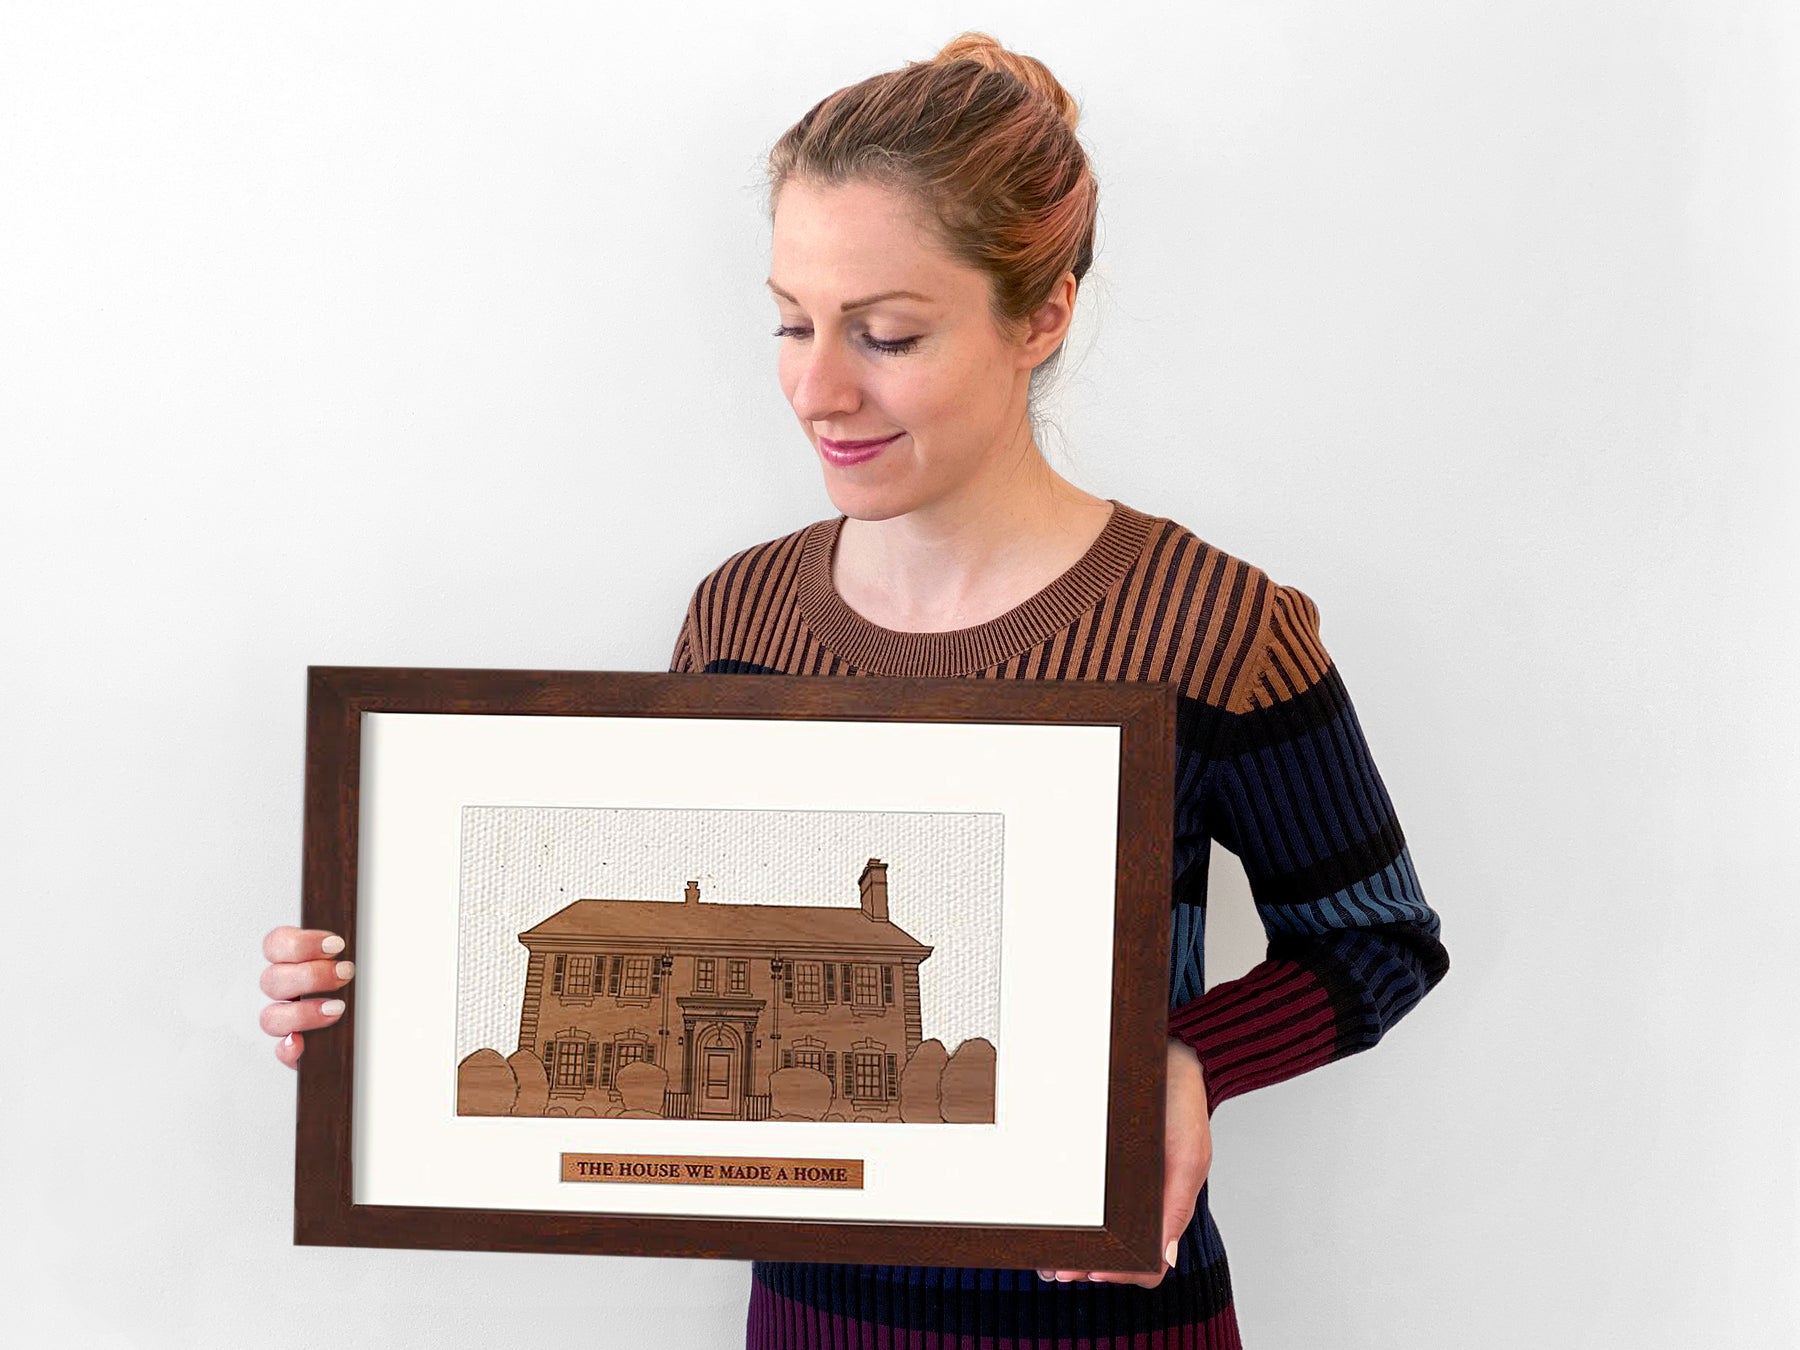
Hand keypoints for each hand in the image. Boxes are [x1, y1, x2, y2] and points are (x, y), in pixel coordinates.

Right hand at [260, 926, 355, 1067]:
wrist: (372, 1029)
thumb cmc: (362, 988)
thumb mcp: (359, 964)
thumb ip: (350, 955)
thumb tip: (360, 949)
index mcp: (294, 964)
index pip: (276, 944)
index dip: (301, 944)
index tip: (336, 945)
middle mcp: (285, 991)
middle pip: (272, 980)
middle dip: (310, 976)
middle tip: (344, 973)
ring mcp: (286, 1022)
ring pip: (270, 1017)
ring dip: (302, 1012)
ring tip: (337, 1008)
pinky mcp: (293, 1051)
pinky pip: (280, 1051)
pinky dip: (288, 1048)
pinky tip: (301, 1044)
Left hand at [1039, 1037, 1211, 1288]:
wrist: (1170, 1057)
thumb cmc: (1182, 1106)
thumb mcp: (1188, 1154)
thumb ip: (1178, 1204)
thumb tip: (1164, 1258)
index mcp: (1168, 1206)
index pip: (1148, 1264)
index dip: (1121, 1273)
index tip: (1094, 1272)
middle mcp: (1144, 1200)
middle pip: (1116, 1252)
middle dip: (1087, 1265)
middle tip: (1057, 1267)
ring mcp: (1122, 1183)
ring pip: (1098, 1230)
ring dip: (1075, 1245)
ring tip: (1048, 1250)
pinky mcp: (1103, 1164)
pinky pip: (1086, 1197)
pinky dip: (1070, 1213)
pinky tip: (1051, 1215)